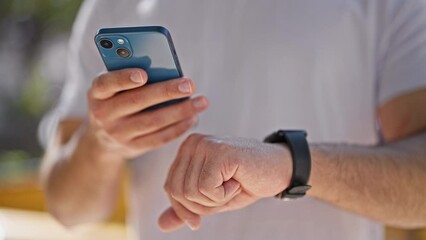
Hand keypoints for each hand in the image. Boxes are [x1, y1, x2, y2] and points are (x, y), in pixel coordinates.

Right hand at [86, 68, 208, 158]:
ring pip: (153, 121)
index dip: (124, 78)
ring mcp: (118, 133)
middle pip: (137, 101)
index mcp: (97, 93)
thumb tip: (165, 69)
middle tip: (189, 85)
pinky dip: (178, 128)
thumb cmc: (115, 101)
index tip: (144, 74)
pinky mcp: (133, 147)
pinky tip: (192, 117)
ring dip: (180, 111)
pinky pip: (159, 138)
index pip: (107, 83)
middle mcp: (103, 114)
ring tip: (201, 101)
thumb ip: (130, 76)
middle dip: (166, 92)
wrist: (102, 139)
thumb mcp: (112, 88)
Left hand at [158, 134, 291, 231]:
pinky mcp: (219, 152)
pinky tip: (237, 181)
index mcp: (187, 150)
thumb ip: (186, 208)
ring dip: (215, 200)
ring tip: (232, 185)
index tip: (207, 211)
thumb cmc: (245, 182)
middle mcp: (192, 142)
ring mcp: (205, 145)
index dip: (186, 208)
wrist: (279, 170)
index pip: (170, 187)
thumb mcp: (211, 199)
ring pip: (190, 192)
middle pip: (177, 191)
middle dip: (201, 205)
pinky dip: (224, 195)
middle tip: (225, 194)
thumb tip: (161, 225)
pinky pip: (205, 189)